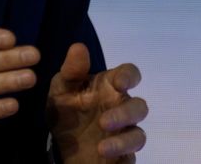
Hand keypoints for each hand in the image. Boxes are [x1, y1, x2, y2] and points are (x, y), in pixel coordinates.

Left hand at [47, 43, 147, 162]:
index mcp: (110, 87)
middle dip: (125, 114)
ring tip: (102, 148)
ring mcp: (124, 133)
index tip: (120, 83)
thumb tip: (78, 47)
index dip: (130, 76)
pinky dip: (122, 156)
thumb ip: (71, 71)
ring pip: (138, 135)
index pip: (130, 74)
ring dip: (124, 141)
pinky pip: (130, 157)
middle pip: (139, 107)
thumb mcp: (61, 90)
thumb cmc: (67, 111)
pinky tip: (105, 155)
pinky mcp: (122, 155)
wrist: (62, 147)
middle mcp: (121, 108)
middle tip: (104, 122)